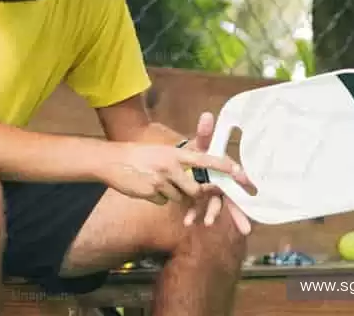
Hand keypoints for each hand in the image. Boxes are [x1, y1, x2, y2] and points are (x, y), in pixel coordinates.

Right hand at [100, 134, 251, 213]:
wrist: (112, 160)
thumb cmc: (140, 155)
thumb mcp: (163, 152)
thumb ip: (182, 162)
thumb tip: (199, 177)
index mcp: (176, 153)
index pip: (205, 159)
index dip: (223, 166)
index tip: (241, 173)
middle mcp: (171, 166)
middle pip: (195, 189)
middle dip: (194, 194)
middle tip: (182, 187)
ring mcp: (161, 180)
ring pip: (179, 197)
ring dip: (171, 194)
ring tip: (154, 180)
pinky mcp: (151, 192)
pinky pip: (164, 202)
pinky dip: (158, 197)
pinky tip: (146, 186)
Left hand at [181, 112, 255, 234]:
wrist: (181, 160)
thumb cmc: (196, 151)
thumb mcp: (199, 142)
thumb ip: (203, 132)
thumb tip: (206, 116)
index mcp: (224, 170)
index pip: (235, 176)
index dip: (241, 180)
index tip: (248, 185)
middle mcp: (220, 183)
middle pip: (232, 198)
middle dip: (239, 213)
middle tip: (247, 229)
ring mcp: (210, 193)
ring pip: (214, 206)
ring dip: (212, 214)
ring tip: (208, 223)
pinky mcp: (198, 200)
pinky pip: (197, 209)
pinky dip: (193, 214)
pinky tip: (187, 221)